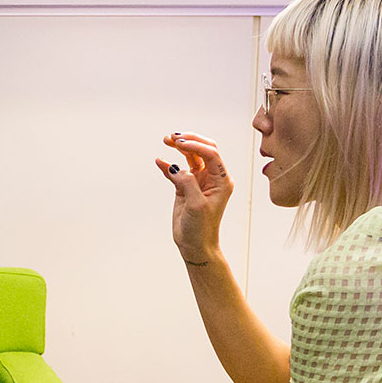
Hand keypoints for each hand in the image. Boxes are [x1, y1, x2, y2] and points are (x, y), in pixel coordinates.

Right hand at [157, 132, 233, 265]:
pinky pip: (177, 170)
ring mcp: (198, 181)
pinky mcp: (185, 187)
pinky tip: (160, 161)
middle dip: (188, 140)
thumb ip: (188, 183)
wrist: (195, 245)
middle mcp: (211, 178)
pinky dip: (168, 164)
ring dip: (178, 147)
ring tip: (166, 140)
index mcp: (221, 180)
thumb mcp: (196, 205)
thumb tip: (176, 167)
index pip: (211, 153)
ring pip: (189, 157)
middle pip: (202, 149)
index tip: (180, 143)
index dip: (196, 145)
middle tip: (173, 137)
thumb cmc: (202, 228)